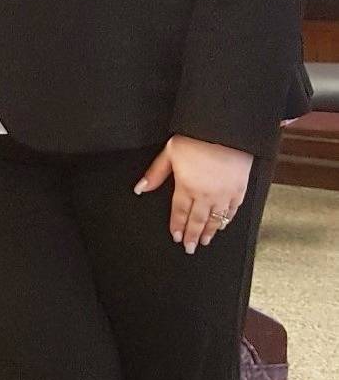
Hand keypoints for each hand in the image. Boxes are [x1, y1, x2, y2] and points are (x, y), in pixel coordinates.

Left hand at [134, 134, 252, 253]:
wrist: (225, 131)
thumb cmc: (196, 139)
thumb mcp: (169, 154)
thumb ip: (155, 174)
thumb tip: (140, 188)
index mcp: (187, 187)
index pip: (180, 212)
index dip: (177, 226)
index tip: (176, 237)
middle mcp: (206, 194)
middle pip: (197, 220)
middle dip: (192, 236)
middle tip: (190, 248)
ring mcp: (224, 193)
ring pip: (215, 219)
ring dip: (209, 231)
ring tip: (204, 241)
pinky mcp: (240, 189)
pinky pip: (233, 210)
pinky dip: (227, 220)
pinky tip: (222, 225)